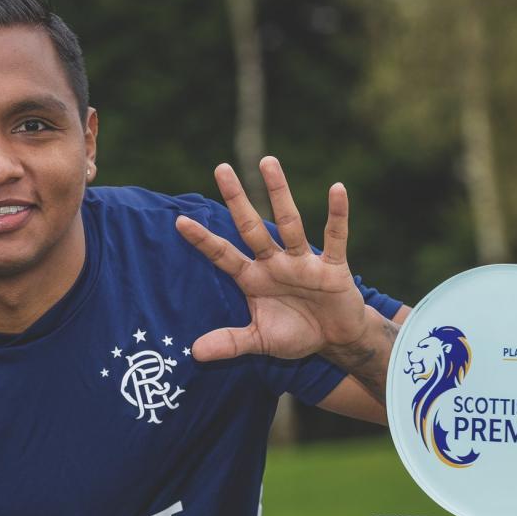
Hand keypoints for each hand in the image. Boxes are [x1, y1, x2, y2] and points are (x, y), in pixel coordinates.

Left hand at [175, 156, 371, 361]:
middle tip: (220, 168)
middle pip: (250, 227)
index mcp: (253, 278)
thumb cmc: (295, 334)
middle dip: (236, 199)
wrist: (335, 339)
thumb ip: (230, 344)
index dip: (203, 240)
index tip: (179, 220)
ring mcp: (303, 261)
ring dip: (279, 192)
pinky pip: (335, 237)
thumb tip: (194, 354)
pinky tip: (337, 189)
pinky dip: (338, 215)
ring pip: (288, 222)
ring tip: (268, 162)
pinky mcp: (333, 267)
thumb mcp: (259, 341)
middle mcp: (274, 262)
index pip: (223, 255)